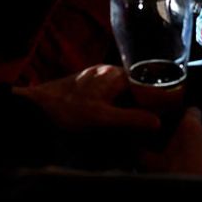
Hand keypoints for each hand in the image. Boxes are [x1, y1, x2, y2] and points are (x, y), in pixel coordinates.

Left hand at [16, 64, 160, 132]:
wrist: (36, 110)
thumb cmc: (68, 111)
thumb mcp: (102, 118)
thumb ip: (131, 119)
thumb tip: (158, 123)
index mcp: (115, 75)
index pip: (146, 83)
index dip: (157, 100)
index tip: (165, 116)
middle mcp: (107, 72)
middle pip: (134, 88)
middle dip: (142, 106)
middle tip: (150, 126)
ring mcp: (95, 79)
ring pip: (121, 93)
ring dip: (127, 109)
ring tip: (134, 128)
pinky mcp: (86, 88)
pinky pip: (108, 97)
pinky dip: (114, 109)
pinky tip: (113, 124)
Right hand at [139, 107, 201, 177]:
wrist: (192, 195)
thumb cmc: (172, 177)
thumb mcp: (150, 162)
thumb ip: (143, 149)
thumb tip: (137, 145)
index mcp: (191, 127)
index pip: (191, 111)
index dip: (183, 118)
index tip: (175, 127)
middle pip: (200, 129)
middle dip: (190, 137)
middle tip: (176, 150)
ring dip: (200, 151)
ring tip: (187, 165)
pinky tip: (198, 174)